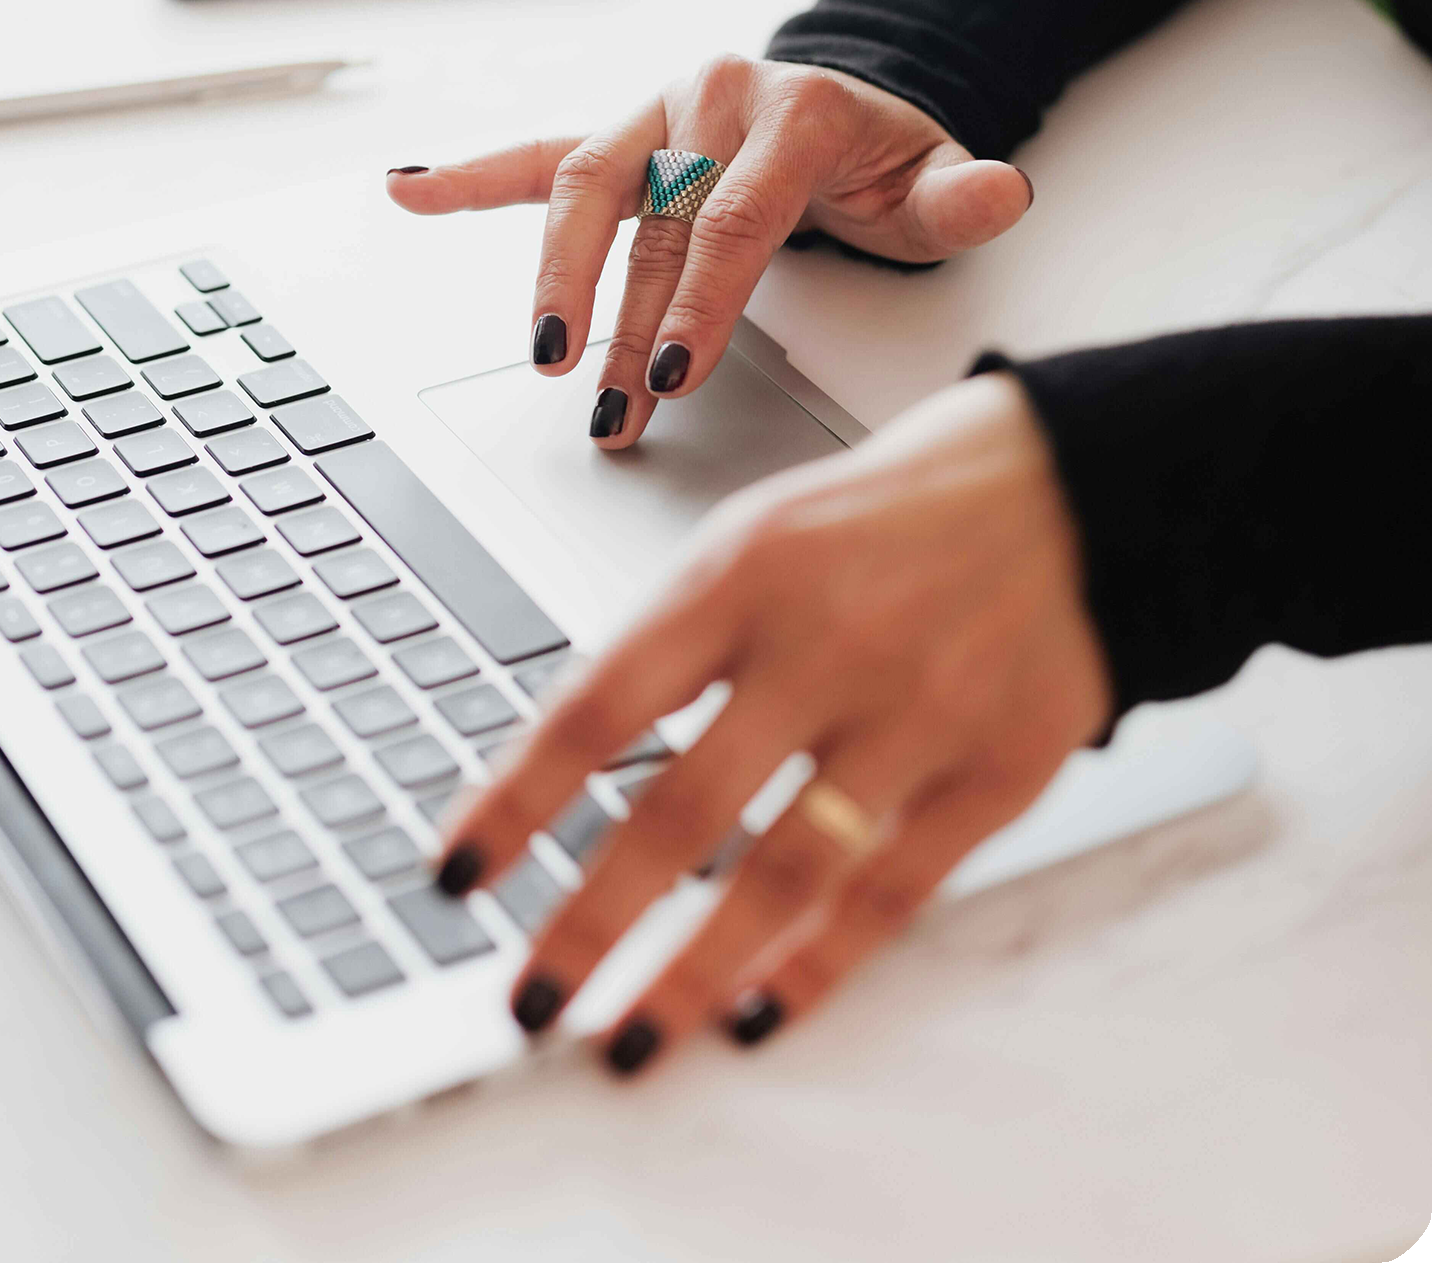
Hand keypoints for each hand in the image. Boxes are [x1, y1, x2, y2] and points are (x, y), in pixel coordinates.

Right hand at [386, 54, 1030, 445]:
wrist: (852, 105)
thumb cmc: (886, 164)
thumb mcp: (936, 183)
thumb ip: (963, 195)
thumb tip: (998, 191)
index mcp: (792, 109)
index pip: (730, 217)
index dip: (699, 302)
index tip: (671, 375)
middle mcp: (713, 98)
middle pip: (652, 221)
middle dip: (626, 322)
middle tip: (609, 404)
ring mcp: (657, 114)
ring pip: (586, 191)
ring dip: (555, 280)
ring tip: (543, 359)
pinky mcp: (620, 134)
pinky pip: (539, 155)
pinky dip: (472, 176)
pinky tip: (409, 192)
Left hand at [434, 373, 1109, 1069]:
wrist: (1068, 487)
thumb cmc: (885, 515)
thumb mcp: (757, 534)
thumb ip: (677, 641)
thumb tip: (569, 764)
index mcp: (742, 572)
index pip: (598, 704)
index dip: (518, 801)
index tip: (458, 874)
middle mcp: (823, 645)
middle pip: (681, 812)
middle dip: (591, 922)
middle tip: (530, 999)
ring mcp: (916, 712)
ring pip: (784, 873)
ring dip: (694, 974)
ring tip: (630, 1040)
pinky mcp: (996, 770)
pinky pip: (893, 892)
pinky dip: (821, 963)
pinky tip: (761, 1010)